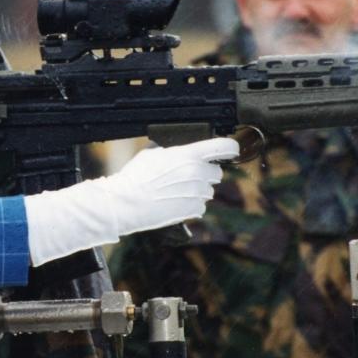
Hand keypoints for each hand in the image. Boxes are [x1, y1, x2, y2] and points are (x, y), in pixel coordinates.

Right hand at [100, 137, 235, 235]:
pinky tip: (174, 202)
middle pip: (217, 172)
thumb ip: (171, 150)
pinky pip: (200, 206)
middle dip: (206, 173)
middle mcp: (198, 173)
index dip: (230, 147)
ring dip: (198, 190)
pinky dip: (191, 205)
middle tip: (188, 176)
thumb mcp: (151, 153)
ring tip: (176, 191)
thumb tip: (177, 149)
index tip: (231, 150)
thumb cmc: (136, 176)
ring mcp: (197, 193)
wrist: (126, 203)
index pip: (224, 147)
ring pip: (209, 191)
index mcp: (189, 155)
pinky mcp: (193, 210)